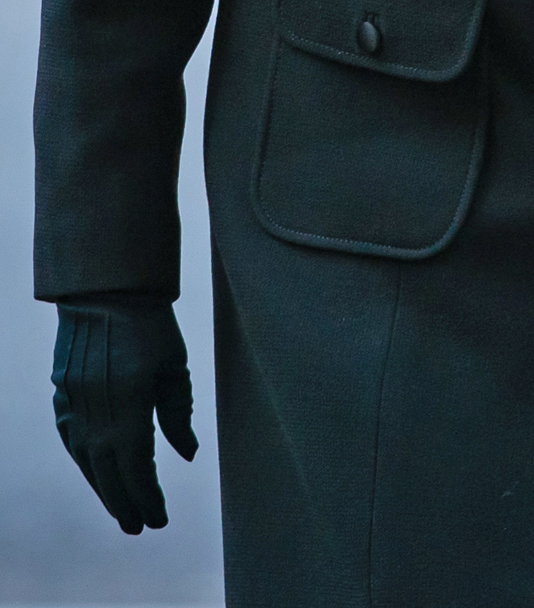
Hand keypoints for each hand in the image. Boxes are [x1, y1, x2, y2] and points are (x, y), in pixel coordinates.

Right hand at [52, 294, 197, 533]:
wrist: (104, 289)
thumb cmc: (150, 323)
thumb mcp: (174, 366)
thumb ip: (178, 413)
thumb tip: (188, 454)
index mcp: (128, 411)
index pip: (138, 470)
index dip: (149, 498)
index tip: (160, 520)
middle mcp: (96, 416)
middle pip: (110, 475)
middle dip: (126, 504)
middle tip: (140, 527)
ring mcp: (74, 406)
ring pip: (86, 462)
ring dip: (103, 488)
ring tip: (121, 508)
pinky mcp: (62, 394)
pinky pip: (71, 439)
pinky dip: (84, 460)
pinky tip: (94, 469)